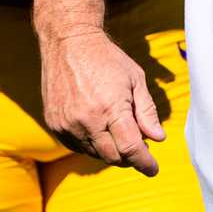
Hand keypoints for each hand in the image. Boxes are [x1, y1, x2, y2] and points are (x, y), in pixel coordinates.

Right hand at [40, 29, 163, 174]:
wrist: (69, 42)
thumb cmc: (107, 59)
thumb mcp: (135, 79)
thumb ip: (147, 111)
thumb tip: (158, 138)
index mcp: (111, 108)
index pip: (131, 148)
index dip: (145, 162)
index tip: (153, 169)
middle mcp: (87, 120)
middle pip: (113, 157)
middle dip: (130, 158)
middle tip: (139, 147)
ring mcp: (68, 124)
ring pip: (95, 154)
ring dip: (111, 151)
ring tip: (119, 132)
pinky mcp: (54, 124)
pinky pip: (77, 147)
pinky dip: (92, 145)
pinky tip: (99, 130)